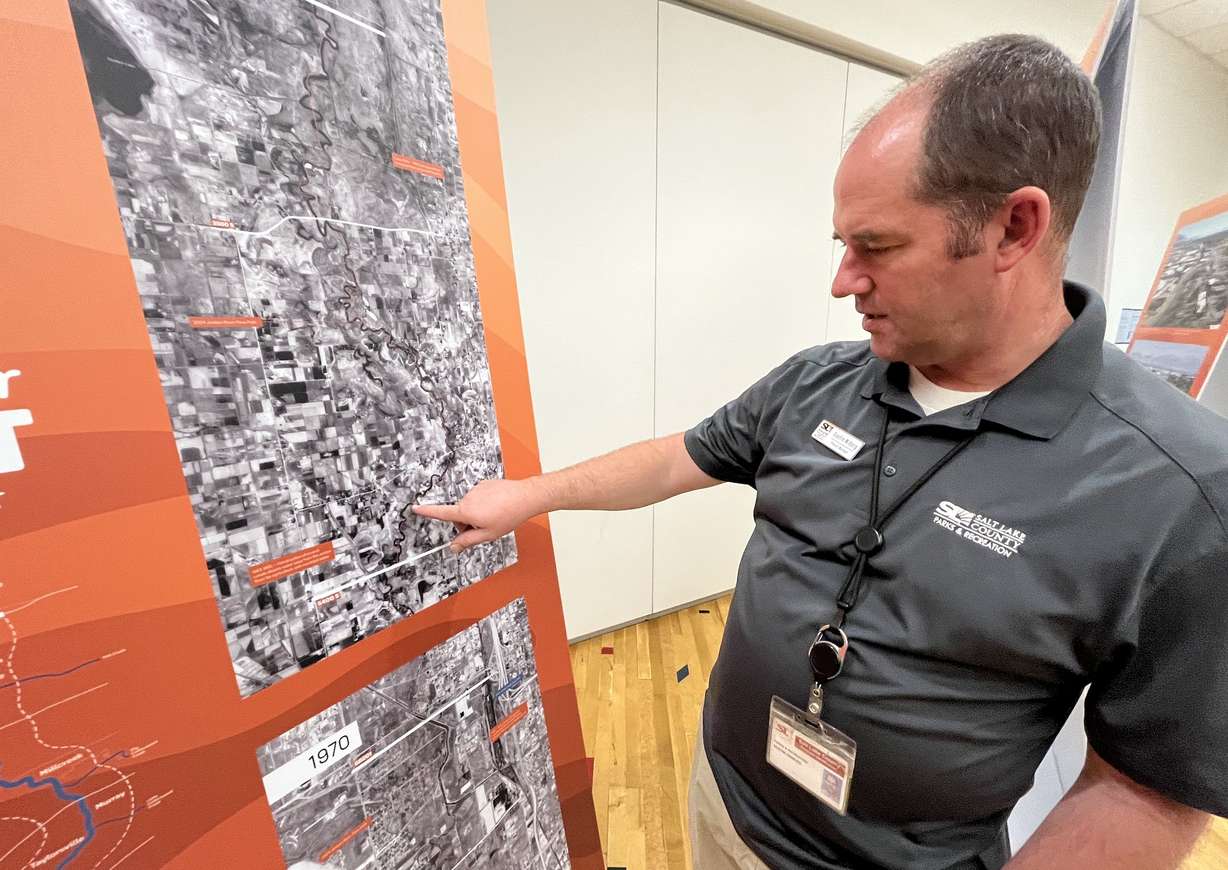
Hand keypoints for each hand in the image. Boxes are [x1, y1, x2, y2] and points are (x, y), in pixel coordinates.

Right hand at [412, 478, 543, 552]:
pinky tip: (497, 507)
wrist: (524, 497)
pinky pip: (479, 498)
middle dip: (467, 523)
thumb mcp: (487, 535)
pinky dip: (484, 504)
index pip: (441, 513)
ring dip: (477, 514)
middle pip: (459, 515)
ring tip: (495, 516)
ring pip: (470, 507)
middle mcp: (468, 498)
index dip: (427, 511)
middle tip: (484, 528)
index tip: (415, 508)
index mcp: (466, 511)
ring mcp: (476, 489)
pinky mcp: (483, 484)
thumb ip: (468, 541)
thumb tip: (454, 547)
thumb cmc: (508, 516)